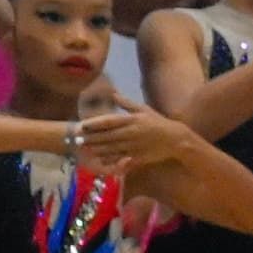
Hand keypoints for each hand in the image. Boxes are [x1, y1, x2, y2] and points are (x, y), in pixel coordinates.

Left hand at [65, 109, 197, 174]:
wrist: (174, 139)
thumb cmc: (158, 123)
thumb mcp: (144, 110)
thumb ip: (127, 104)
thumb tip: (113, 94)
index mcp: (132, 120)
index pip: (109, 121)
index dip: (94, 124)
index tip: (82, 125)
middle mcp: (130, 132)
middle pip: (107, 136)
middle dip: (91, 138)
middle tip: (78, 139)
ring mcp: (133, 146)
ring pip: (111, 148)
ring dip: (97, 148)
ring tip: (85, 148)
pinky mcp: (137, 156)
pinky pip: (120, 158)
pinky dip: (109, 158)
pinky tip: (100, 158)